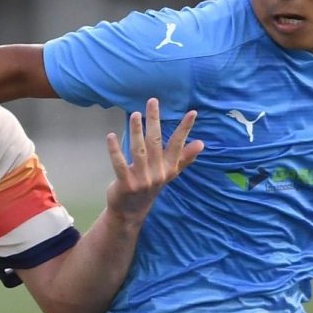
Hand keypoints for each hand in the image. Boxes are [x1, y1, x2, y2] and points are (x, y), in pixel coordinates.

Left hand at [104, 99, 203, 222]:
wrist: (131, 212)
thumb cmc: (150, 187)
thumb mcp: (169, 173)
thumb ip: (184, 158)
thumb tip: (201, 144)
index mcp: (169, 168)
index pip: (178, 145)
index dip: (185, 129)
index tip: (192, 112)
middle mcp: (158, 173)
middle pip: (156, 142)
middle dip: (154, 121)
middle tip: (153, 101)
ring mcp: (142, 179)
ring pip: (139, 151)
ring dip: (136, 131)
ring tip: (135, 114)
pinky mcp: (126, 184)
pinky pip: (119, 164)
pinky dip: (115, 150)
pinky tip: (111, 136)